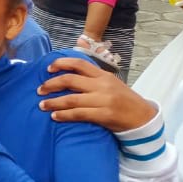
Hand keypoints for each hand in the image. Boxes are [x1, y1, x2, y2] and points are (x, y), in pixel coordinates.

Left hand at [37, 56, 156, 130]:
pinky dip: (64, 115)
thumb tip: (68, 75)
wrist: (143, 118)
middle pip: (70, 80)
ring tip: (42, 105)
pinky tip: (55, 116)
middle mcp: (102, 85)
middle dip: (51, 84)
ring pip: (71, 99)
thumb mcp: (110, 83)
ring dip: (53, 102)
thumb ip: (93, 79)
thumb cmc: (123, 100)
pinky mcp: (104, 114)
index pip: (79, 63)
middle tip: (39, 90)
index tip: (48, 69)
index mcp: (103, 75)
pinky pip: (79, 114)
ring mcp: (103, 100)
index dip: (61, 64)